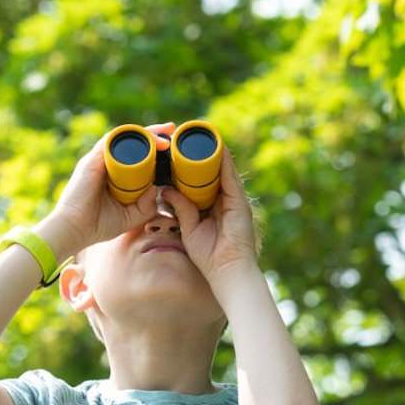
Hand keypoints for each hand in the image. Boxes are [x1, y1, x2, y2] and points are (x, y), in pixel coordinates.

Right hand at [45, 122, 176, 255]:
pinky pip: (111, 142)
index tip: (172, 146)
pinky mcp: (92, 161)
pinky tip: (146, 139)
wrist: (75, 230)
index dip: (153, 148)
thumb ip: (146, 205)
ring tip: (165, 132)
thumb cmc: (99, 225)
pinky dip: (129, 138)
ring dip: (145, 133)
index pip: (136, 155)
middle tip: (172, 129)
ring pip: (123, 138)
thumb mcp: (131, 217)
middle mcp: (106, 163)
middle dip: (153, 133)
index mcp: (115, 174)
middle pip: (131, 142)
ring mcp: (98, 160)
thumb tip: (158, 188)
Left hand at [161, 146, 258, 290]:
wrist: (227, 271)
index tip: (178, 151)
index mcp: (213, 205)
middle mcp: (225, 199)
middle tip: (187, 137)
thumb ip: (180, 209)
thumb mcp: (188, 228)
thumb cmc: (208, 256)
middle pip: (213, 171)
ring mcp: (234, 200)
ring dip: (214, 151)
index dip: (192, 165)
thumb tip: (165, 190)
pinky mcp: (239, 202)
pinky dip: (225, 161)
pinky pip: (231, 177)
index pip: (202, 179)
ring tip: (203, 133)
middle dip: (202, 154)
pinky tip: (218, 146)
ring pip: (223, 169)